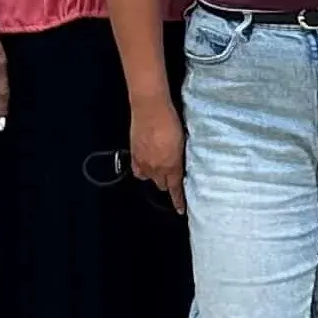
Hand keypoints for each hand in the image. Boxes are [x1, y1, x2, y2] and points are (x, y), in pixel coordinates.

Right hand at [129, 97, 186, 212]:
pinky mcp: (134, 154)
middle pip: (163, 185)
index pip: (175, 189)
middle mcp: (157, 168)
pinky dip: (143, 171)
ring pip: (150, 179)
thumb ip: (180, 158)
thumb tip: (179, 166)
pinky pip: (138, 171)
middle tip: (172, 178)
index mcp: (172, 166)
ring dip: (156, 177)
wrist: (150, 108)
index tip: (181, 210)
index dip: (178, 201)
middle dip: (168, 184)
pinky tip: (146, 166)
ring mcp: (144, 162)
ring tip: (159, 170)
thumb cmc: (170, 120)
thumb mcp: (182, 141)